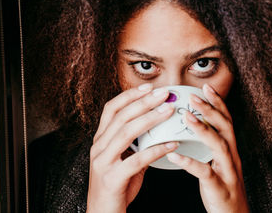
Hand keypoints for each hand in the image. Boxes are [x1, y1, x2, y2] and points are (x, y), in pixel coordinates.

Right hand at [87, 83, 177, 212]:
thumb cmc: (117, 184)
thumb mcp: (123, 158)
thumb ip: (136, 142)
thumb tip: (158, 125)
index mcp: (101, 139)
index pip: (111, 109)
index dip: (130, 95)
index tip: (149, 87)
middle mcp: (98, 147)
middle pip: (121, 116)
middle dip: (144, 102)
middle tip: (165, 94)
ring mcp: (103, 162)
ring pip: (126, 133)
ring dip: (150, 119)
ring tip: (170, 111)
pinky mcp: (112, 178)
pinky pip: (137, 160)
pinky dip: (157, 149)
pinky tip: (172, 144)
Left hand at [166, 84, 249, 212]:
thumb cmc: (221, 186)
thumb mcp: (217, 162)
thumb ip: (209, 146)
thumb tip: (190, 127)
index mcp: (230, 149)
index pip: (226, 120)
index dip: (218, 102)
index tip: (205, 87)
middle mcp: (232, 156)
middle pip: (225, 127)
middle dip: (210, 109)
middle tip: (194, 95)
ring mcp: (228, 171)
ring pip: (219, 145)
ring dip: (203, 129)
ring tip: (186, 116)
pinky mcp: (219, 187)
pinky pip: (205, 172)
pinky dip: (189, 162)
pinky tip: (174, 154)